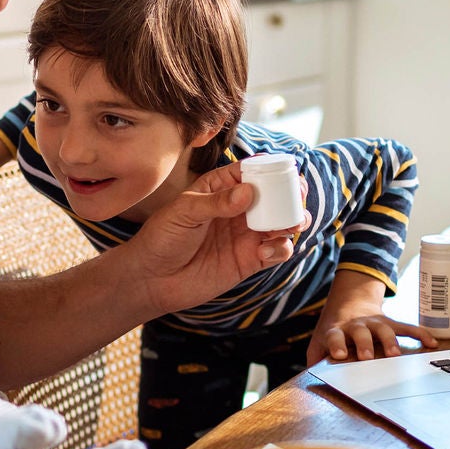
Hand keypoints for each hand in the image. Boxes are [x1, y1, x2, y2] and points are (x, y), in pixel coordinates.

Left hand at [129, 162, 305, 317]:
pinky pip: (276, 251)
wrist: (151, 279)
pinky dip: (281, 249)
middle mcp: (237, 209)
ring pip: (281, 223)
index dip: (271, 169)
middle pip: (274, 196)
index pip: (250, 172)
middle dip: (291, 194)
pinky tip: (266, 251)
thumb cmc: (161, 238)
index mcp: (220, 188)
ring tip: (291, 225)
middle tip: (298, 196)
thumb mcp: (183, 213)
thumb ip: (216, 203)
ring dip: (293, 221)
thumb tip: (248, 192)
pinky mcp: (249, 260)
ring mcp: (245, 235)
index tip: (285, 170)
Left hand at [307, 312, 444, 365]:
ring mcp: (375, 323)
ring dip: (391, 341)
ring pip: (384, 330)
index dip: (336, 344)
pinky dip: (420, 334)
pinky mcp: (391, 323)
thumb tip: (311, 380)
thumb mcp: (319, 343)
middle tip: (368, 357)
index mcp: (337, 331)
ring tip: (396, 355)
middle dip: (365, 344)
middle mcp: (357, 325)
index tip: (339, 355)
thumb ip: (315, 360)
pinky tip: (431, 343)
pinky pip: (407, 328)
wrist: (348, 302)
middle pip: (361, 332)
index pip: (335, 336)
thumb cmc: (335, 333)